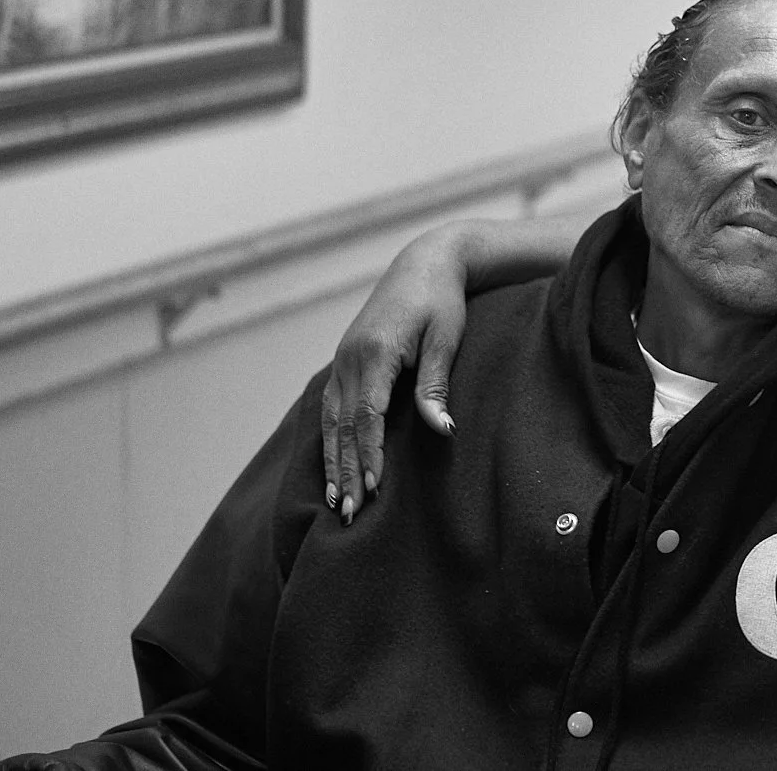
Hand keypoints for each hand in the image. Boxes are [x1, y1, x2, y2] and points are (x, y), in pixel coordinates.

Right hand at [319, 225, 469, 522]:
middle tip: (349, 514)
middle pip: (344, 426)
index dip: (369, 454)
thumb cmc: (443, 302)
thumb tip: (442, 430)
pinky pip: (331, 410)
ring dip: (333, 463)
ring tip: (335, 504)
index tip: (373, 489)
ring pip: (331, 422)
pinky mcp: (344, 362)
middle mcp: (350, 358)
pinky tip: (331, 469)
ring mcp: (342, 360)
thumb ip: (436, 385)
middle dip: (346, 471)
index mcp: (375, 352)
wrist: (425, 263)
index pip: (368, 415)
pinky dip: (330, 442)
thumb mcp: (446, 339)